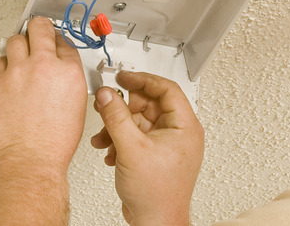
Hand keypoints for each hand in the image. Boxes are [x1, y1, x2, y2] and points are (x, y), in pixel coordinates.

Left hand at [0, 16, 86, 170]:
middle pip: (39, 28)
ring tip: (20, 52)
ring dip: (19, 44)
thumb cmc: (55, 140)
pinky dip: (3, 66)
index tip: (55, 41)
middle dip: (39, 27)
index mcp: (68, 71)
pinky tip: (9, 74)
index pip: (64, 42)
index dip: (59, 40)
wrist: (31, 158)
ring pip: (14, 41)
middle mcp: (42, 66)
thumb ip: (69, 79)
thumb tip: (60, 71)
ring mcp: (16, 73)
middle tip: (37, 28)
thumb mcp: (77, 104)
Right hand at [91, 72, 203, 225]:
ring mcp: (168, 144)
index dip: (142, 80)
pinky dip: (122, 140)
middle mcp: (180, 132)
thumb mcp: (131, 147)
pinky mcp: (156, 155)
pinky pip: (137, 136)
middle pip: (150, 104)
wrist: (156, 222)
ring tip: (104, 136)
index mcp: (185, 125)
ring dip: (118, 126)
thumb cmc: (157, 193)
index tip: (123, 77)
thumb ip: (116, 116)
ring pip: (140, 121)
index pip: (166, 89)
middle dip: (124, 107)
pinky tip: (111, 151)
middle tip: (106, 105)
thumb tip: (108, 94)